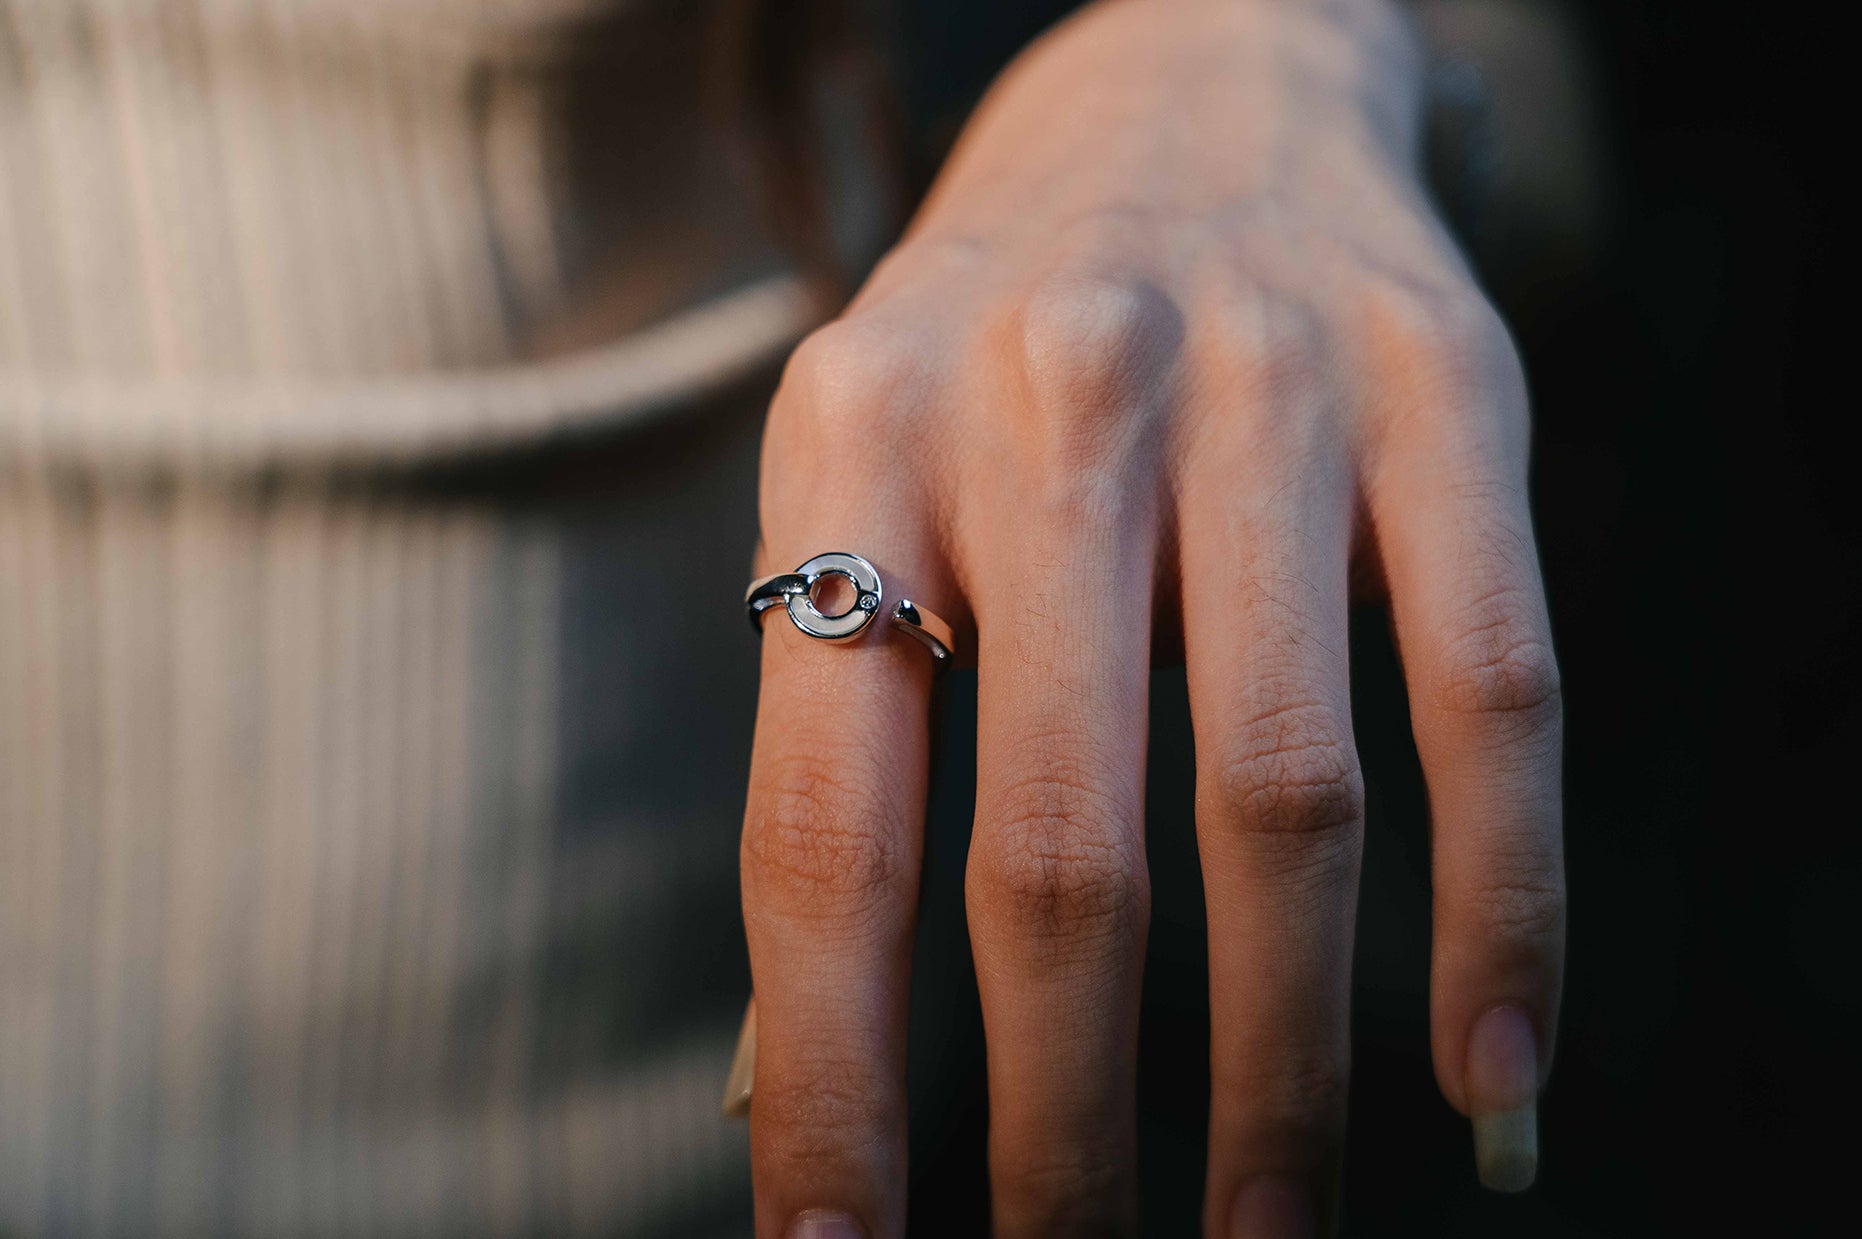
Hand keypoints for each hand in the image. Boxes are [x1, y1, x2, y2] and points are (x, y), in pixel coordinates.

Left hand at [735, 1, 1563, 1233]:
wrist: (1190, 89)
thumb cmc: (994, 350)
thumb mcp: (862, 487)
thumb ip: (835, 759)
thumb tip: (788, 1084)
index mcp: (849, 442)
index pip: (824, 830)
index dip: (830, 1078)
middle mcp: (1046, 405)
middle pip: (1059, 852)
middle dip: (1071, 1121)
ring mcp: (1265, 388)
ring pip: (1282, 805)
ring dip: (1283, 1069)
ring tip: (1274, 1233)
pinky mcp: (1450, 389)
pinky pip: (1493, 698)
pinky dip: (1502, 917)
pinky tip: (1486, 1082)